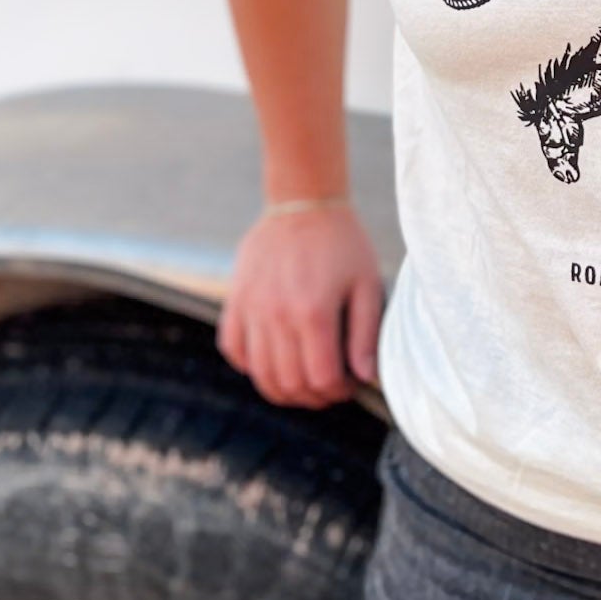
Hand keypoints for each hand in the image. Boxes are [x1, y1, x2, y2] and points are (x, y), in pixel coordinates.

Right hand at [216, 203, 383, 408]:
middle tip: (329, 385)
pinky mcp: (236, 299)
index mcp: (314, 312)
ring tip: (303, 380)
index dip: (339, 391)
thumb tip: (365, 377)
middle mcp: (277, 315)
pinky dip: (250, 365)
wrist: (303, 202)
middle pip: (290, 384)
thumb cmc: (342, 243)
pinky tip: (273, 358)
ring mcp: (251, 308)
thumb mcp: (367, 283)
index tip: (349, 382)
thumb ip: (366, 334)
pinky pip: (233, 349)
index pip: (321, 379)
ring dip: (283, 390)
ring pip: (260, 375)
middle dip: (313, 396)